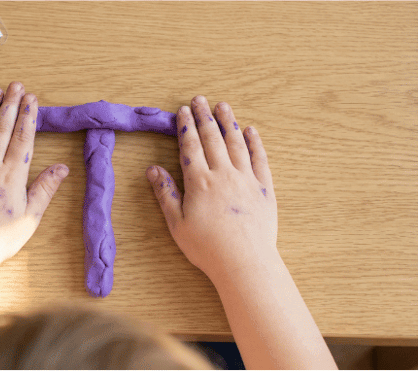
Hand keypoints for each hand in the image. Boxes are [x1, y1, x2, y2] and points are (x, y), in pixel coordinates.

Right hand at [146, 96, 277, 280]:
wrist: (244, 262)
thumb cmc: (206, 247)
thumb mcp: (177, 223)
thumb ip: (165, 193)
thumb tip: (152, 170)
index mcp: (199, 182)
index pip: (190, 146)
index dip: (186, 126)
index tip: (183, 111)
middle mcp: (223, 174)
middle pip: (212, 138)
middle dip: (204, 117)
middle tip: (200, 99)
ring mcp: (246, 179)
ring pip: (236, 143)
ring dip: (229, 122)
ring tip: (223, 106)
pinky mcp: (264, 188)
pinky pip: (259, 159)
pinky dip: (255, 143)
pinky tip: (251, 131)